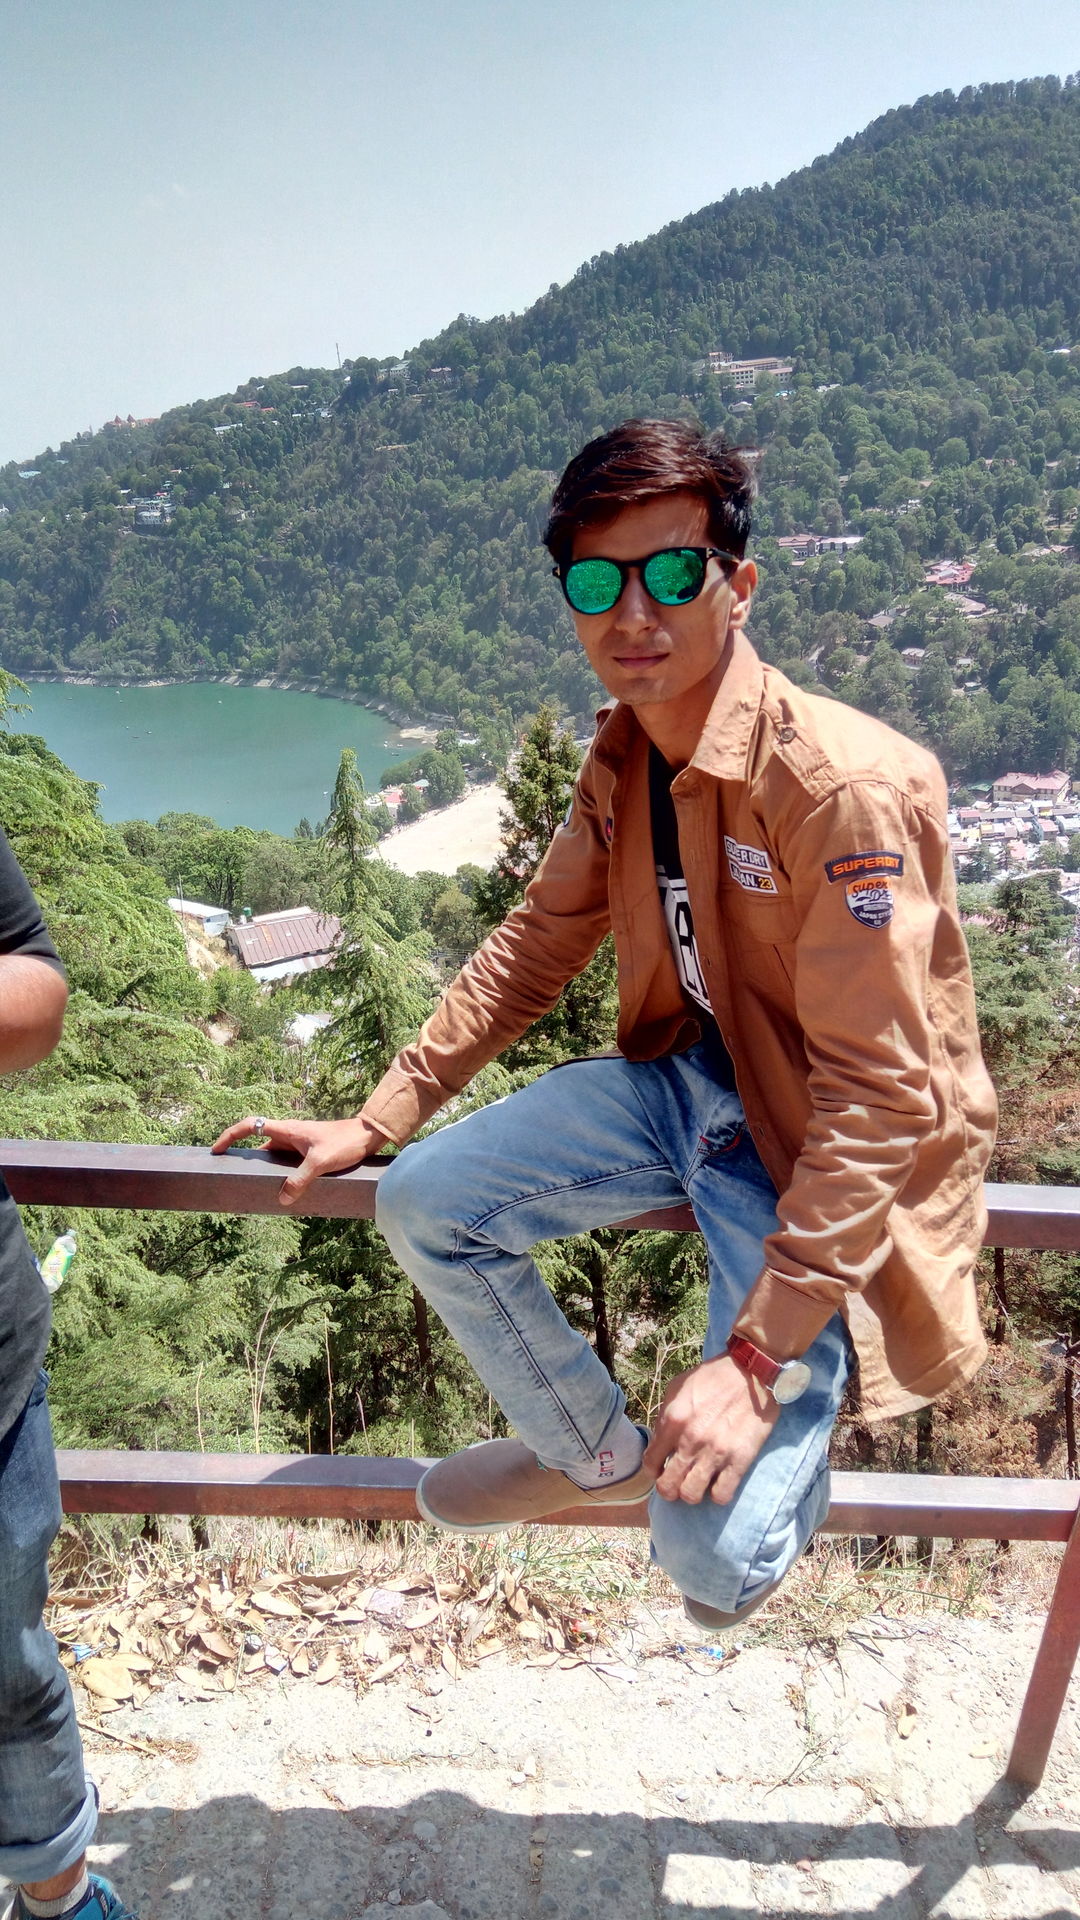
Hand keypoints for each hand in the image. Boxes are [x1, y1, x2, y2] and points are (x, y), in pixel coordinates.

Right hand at [210, 1113, 390, 1208]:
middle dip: (240, 1155)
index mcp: (286, 1129)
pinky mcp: (306, 1152)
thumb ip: (301, 1179)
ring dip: (261, 1166)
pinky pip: (284, 1162)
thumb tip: (282, 1199)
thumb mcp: (321, 1162)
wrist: (368, 1135)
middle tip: (227, 1172)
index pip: (248, 1125)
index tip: (216, 1149)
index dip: (229, 1135)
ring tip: (250, 1186)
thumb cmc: (345, 1142)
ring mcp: (297, 1143)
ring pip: (271, 1154)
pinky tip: (281, 1190)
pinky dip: (278, 1173)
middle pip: (256, 1141)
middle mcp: (288, 1134)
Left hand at [643, 1354, 778, 1504]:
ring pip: (691, 1495)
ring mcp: (716, 1452)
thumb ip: (666, 1415)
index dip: (653, 1470)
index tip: (661, 1469)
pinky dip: (717, 1495)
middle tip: (675, 1483)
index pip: (650, 1462)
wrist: (752, 1372)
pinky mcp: (740, 1459)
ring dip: (690, 1494)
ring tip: (696, 1485)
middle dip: (668, 1489)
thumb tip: (660, 1440)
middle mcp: (691, 1440)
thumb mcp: (679, 1387)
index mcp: (673, 1420)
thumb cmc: (714, 1377)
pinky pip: (722, 1494)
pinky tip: (717, 1484)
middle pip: (668, 1486)